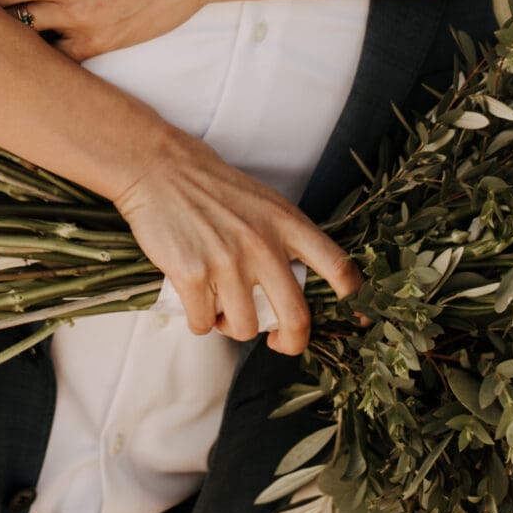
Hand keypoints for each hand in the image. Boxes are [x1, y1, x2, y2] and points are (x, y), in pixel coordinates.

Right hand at [111, 128, 356, 350]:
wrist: (159, 170)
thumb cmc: (213, 188)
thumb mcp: (265, 203)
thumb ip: (287, 239)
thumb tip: (299, 286)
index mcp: (287, 224)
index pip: (337, 267)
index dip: (352, 300)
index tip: (351, 318)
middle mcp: (263, 245)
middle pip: (297, 317)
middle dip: (291, 342)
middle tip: (279, 342)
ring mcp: (227, 262)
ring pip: (245, 328)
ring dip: (232, 327)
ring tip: (222, 308)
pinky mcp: (192, 275)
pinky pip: (204, 323)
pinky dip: (201, 322)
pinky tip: (196, 303)